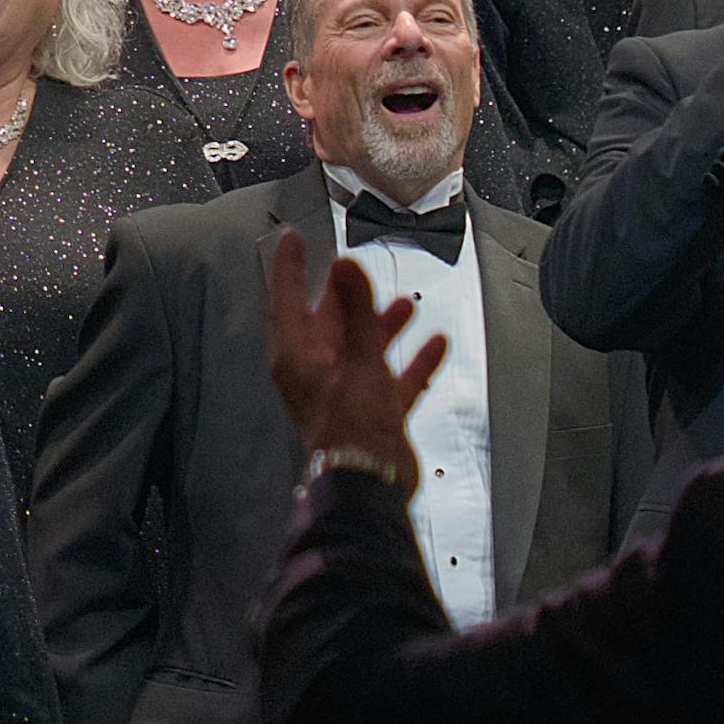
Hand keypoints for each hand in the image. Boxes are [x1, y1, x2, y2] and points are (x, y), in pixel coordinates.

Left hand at [263, 228, 445, 495]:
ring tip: (405, 305)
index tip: (291, 238)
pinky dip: (411, 362)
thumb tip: (346, 264)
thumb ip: (356, 310)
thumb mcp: (358, 357)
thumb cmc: (353, 425)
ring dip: (383, 327)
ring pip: (362, 349)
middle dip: (346, 298)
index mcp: (296, 356)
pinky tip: (436, 346)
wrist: (371, 485)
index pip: (287, 299)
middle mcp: (315, 373)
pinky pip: (391, 380)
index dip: (289, 266)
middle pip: (327, 323)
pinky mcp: (370, 414)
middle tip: (356, 270)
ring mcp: (343, 394)